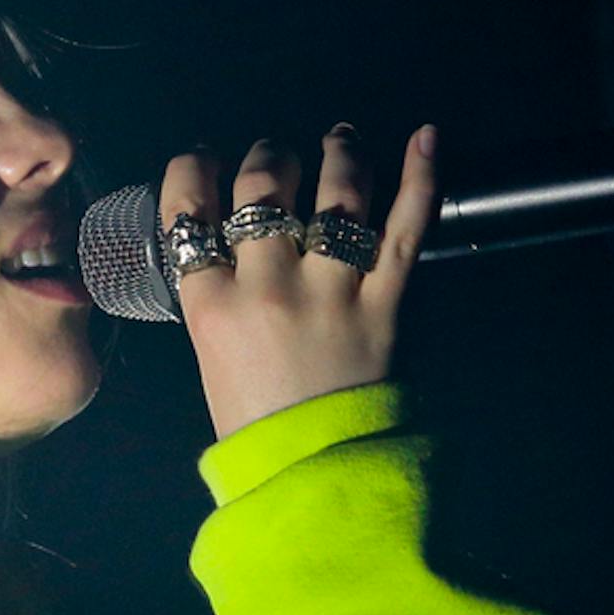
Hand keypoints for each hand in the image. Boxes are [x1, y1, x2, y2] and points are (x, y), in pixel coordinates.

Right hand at [161, 122, 435, 440]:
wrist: (315, 478)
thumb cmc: (256, 427)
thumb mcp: (210, 359)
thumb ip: (214, 298)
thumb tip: (221, 244)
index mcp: (211, 307)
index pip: (188, 212)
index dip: (191, 170)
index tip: (201, 157)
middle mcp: (268, 288)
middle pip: (263, 191)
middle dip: (268, 158)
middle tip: (276, 156)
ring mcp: (331, 293)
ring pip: (336, 196)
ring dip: (339, 156)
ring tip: (340, 139)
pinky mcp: (387, 305)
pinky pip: (406, 228)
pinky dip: (419, 179)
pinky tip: (425, 137)